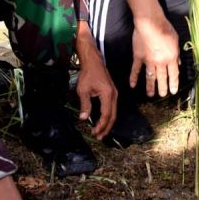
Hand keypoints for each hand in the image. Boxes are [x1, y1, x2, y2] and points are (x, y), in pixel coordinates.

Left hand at [74, 23, 116, 139]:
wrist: (93, 62)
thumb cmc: (88, 74)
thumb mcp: (83, 90)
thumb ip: (85, 105)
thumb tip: (84, 118)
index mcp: (108, 94)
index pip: (106, 114)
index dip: (101, 125)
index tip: (95, 133)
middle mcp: (114, 95)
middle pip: (113, 116)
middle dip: (106, 127)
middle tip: (99, 137)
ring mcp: (115, 94)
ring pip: (114, 112)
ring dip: (108, 123)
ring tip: (101, 132)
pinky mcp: (113, 93)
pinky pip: (112, 108)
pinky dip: (108, 116)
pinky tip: (103, 121)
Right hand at [129, 16, 179, 97]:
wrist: (150, 23)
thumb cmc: (165, 28)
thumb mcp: (176, 40)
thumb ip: (177, 53)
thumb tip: (179, 63)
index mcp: (171, 57)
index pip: (173, 74)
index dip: (173, 83)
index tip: (173, 91)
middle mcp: (160, 62)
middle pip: (162, 78)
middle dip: (163, 88)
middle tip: (163, 95)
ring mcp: (148, 60)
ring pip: (150, 77)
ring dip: (150, 87)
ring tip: (151, 95)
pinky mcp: (138, 57)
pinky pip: (136, 70)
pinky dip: (134, 78)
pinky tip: (133, 85)